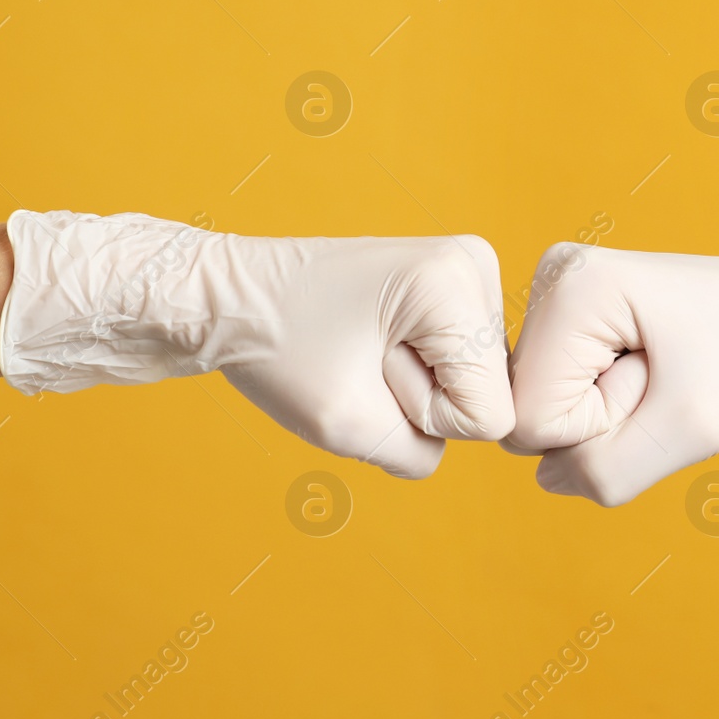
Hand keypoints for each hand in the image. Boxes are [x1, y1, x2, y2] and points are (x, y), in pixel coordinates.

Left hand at [0, 211, 514, 477]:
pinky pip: (459, 366)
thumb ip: (424, 452)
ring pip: (475, 382)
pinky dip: (413, 372)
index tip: (369, 373)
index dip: (425, 417)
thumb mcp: (348, 427)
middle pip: (489, 393)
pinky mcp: (451, 285)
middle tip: (358, 359)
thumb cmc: (275, 349)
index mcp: (455, 284)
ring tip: (360, 350)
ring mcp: (466, 271)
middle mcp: (474, 265)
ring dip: (414, 387)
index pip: (490, 414)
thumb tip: (472, 433)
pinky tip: (371, 344)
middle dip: (421, 399)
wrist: (228, 297)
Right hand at [504, 228, 718, 505]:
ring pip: (549, 408)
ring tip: (670, 374)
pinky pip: (568, 394)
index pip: (530, 419)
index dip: (600, 427)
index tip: (662, 383)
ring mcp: (564, 294)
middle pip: (531, 411)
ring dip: (613, 414)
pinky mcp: (580, 315)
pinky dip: (617, 403)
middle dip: (604, 421)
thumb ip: (601, 471)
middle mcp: (554, 278)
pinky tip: (660, 372)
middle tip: (670, 380)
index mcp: (571, 287)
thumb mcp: (689, 431)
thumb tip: (547, 475)